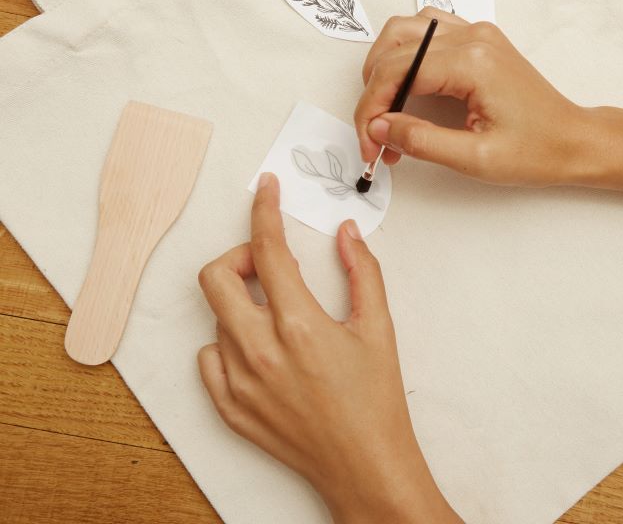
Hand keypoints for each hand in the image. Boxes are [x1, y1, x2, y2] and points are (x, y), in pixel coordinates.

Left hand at [197, 173, 461, 523]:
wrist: (365, 467)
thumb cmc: (375, 400)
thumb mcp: (379, 327)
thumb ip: (363, 270)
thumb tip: (346, 233)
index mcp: (298, 325)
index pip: (267, 248)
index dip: (264, 209)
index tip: (265, 190)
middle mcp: (259, 351)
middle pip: (215, 277)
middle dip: (238, 256)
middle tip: (268, 265)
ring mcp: (239, 383)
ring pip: (216, 317)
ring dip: (242, 302)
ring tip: (276, 314)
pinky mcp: (231, 408)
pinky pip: (209, 358)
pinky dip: (228, 342)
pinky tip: (259, 348)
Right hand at [354, 9, 589, 186]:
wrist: (573, 140)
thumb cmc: (536, 150)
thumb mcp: (475, 158)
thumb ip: (420, 141)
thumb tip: (378, 127)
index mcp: (472, 62)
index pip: (396, 72)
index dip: (371, 110)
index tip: (369, 145)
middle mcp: (473, 37)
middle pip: (394, 49)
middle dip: (373, 94)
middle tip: (374, 136)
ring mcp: (477, 34)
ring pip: (405, 30)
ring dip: (384, 65)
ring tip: (384, 107)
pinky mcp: (479, 40)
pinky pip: (427, 30)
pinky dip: (406, 54)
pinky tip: (407, 85)